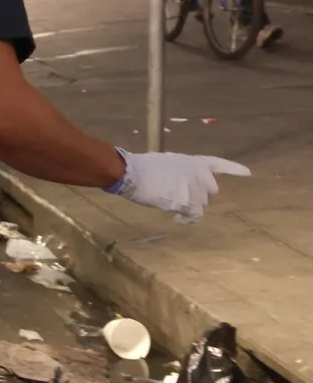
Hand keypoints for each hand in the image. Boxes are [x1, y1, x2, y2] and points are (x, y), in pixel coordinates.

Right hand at [111, 149, 248, 223]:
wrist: (135, 174)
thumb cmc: (143, 167)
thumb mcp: (167, 163)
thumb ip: (180, 172)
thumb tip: (177, 185)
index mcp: (195, 162)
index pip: (219, 164)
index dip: (233, 169)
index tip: (248, 173)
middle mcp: (202, 175)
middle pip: (209, 193)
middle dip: (197, 197)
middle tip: (178, 198)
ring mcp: (198, 190)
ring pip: (200, 206)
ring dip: (187, 208)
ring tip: (168, 204)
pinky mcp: (191, 204)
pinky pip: (194, 217)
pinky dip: (185, 220)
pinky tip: (174, 218)